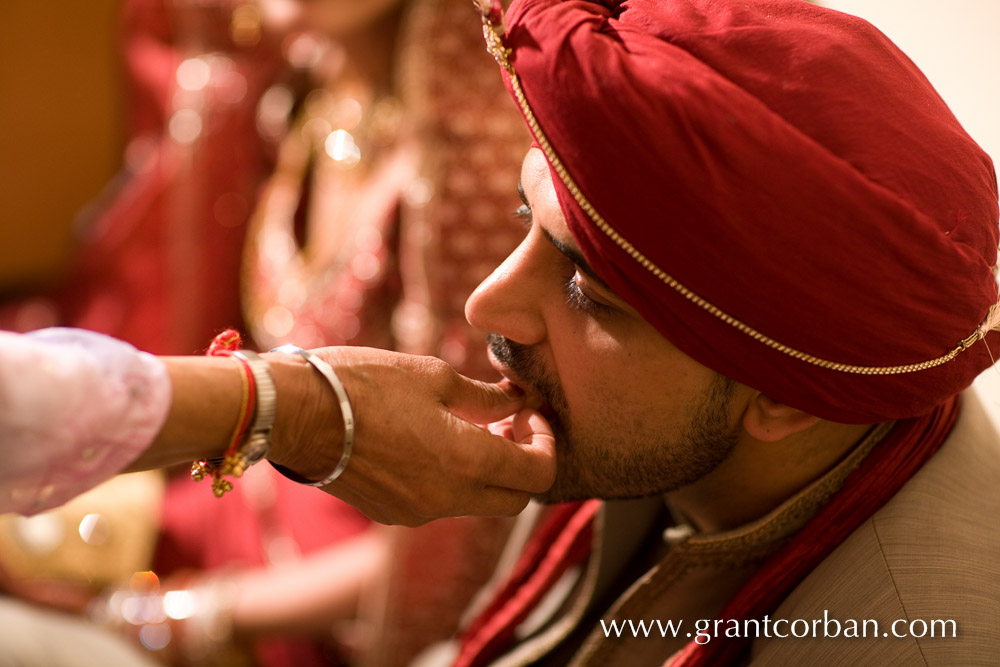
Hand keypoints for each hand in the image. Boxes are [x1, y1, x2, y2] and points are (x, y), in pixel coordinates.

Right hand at [265, 348, 556, 525]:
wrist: (295, 414)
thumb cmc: (362, 383)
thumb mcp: (433, 377)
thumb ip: (485, 398)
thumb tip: (517, 402)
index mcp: (465, 460)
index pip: (538, 474)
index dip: (547, 443)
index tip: (531, 413)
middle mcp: (448, 498)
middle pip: (516, 499)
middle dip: (525, 464)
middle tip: (509, 425)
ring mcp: (419, 513)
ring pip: (478, 504)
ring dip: (488, 472)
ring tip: (471, 429)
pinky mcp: (394, 515)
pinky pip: (442, 505)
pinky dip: (454, 480)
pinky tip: (434, 444)